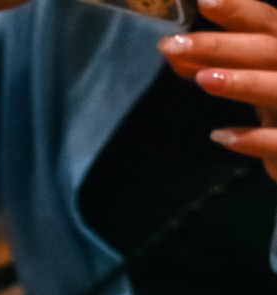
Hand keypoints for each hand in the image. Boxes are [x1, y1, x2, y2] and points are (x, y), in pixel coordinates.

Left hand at [159, 0, 276, 180]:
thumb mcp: (255, 78)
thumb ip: (222, 64)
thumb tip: (176, 54)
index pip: (265, 22)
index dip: (238, 9)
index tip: (203, 0)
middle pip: (264, 51)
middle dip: (219, 46)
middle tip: (171, 45)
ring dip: (243, 82)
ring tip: (203, 79)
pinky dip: (254, 138)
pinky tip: (221, 136)